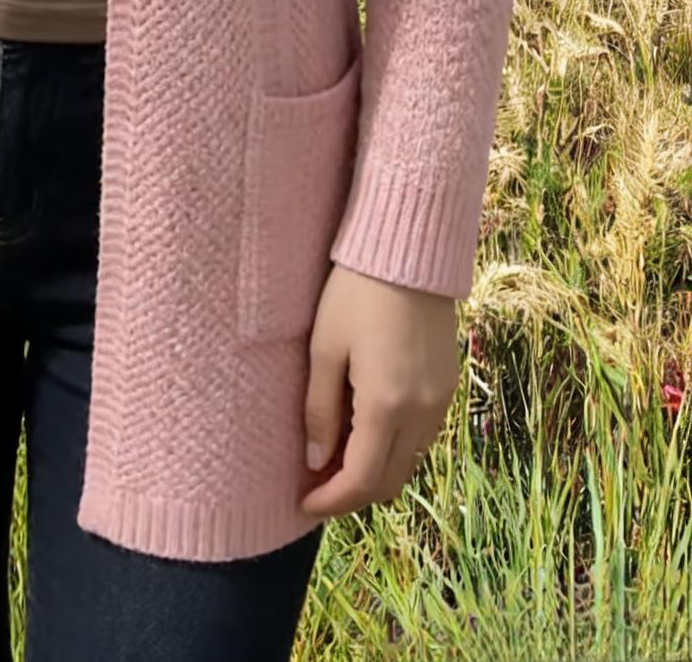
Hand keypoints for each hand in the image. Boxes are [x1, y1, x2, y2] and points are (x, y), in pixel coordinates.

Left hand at [297, 265, 460, 520]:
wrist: (410, 249)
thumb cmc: (356, 291)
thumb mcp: (324, 347)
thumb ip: (319, 410)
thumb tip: (315, 462)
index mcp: (386, 405)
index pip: (360, 481)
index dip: (330, 502)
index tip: (303, 502)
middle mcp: (422, 412)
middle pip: (388, 482)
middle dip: (351, 494)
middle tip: (315, 484)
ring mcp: (441, 401)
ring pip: (408, 463)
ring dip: (374, 472)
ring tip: (336, 458)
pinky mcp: (449, 385)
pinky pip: (422, 438)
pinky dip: (395, 448)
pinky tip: (367, 430)